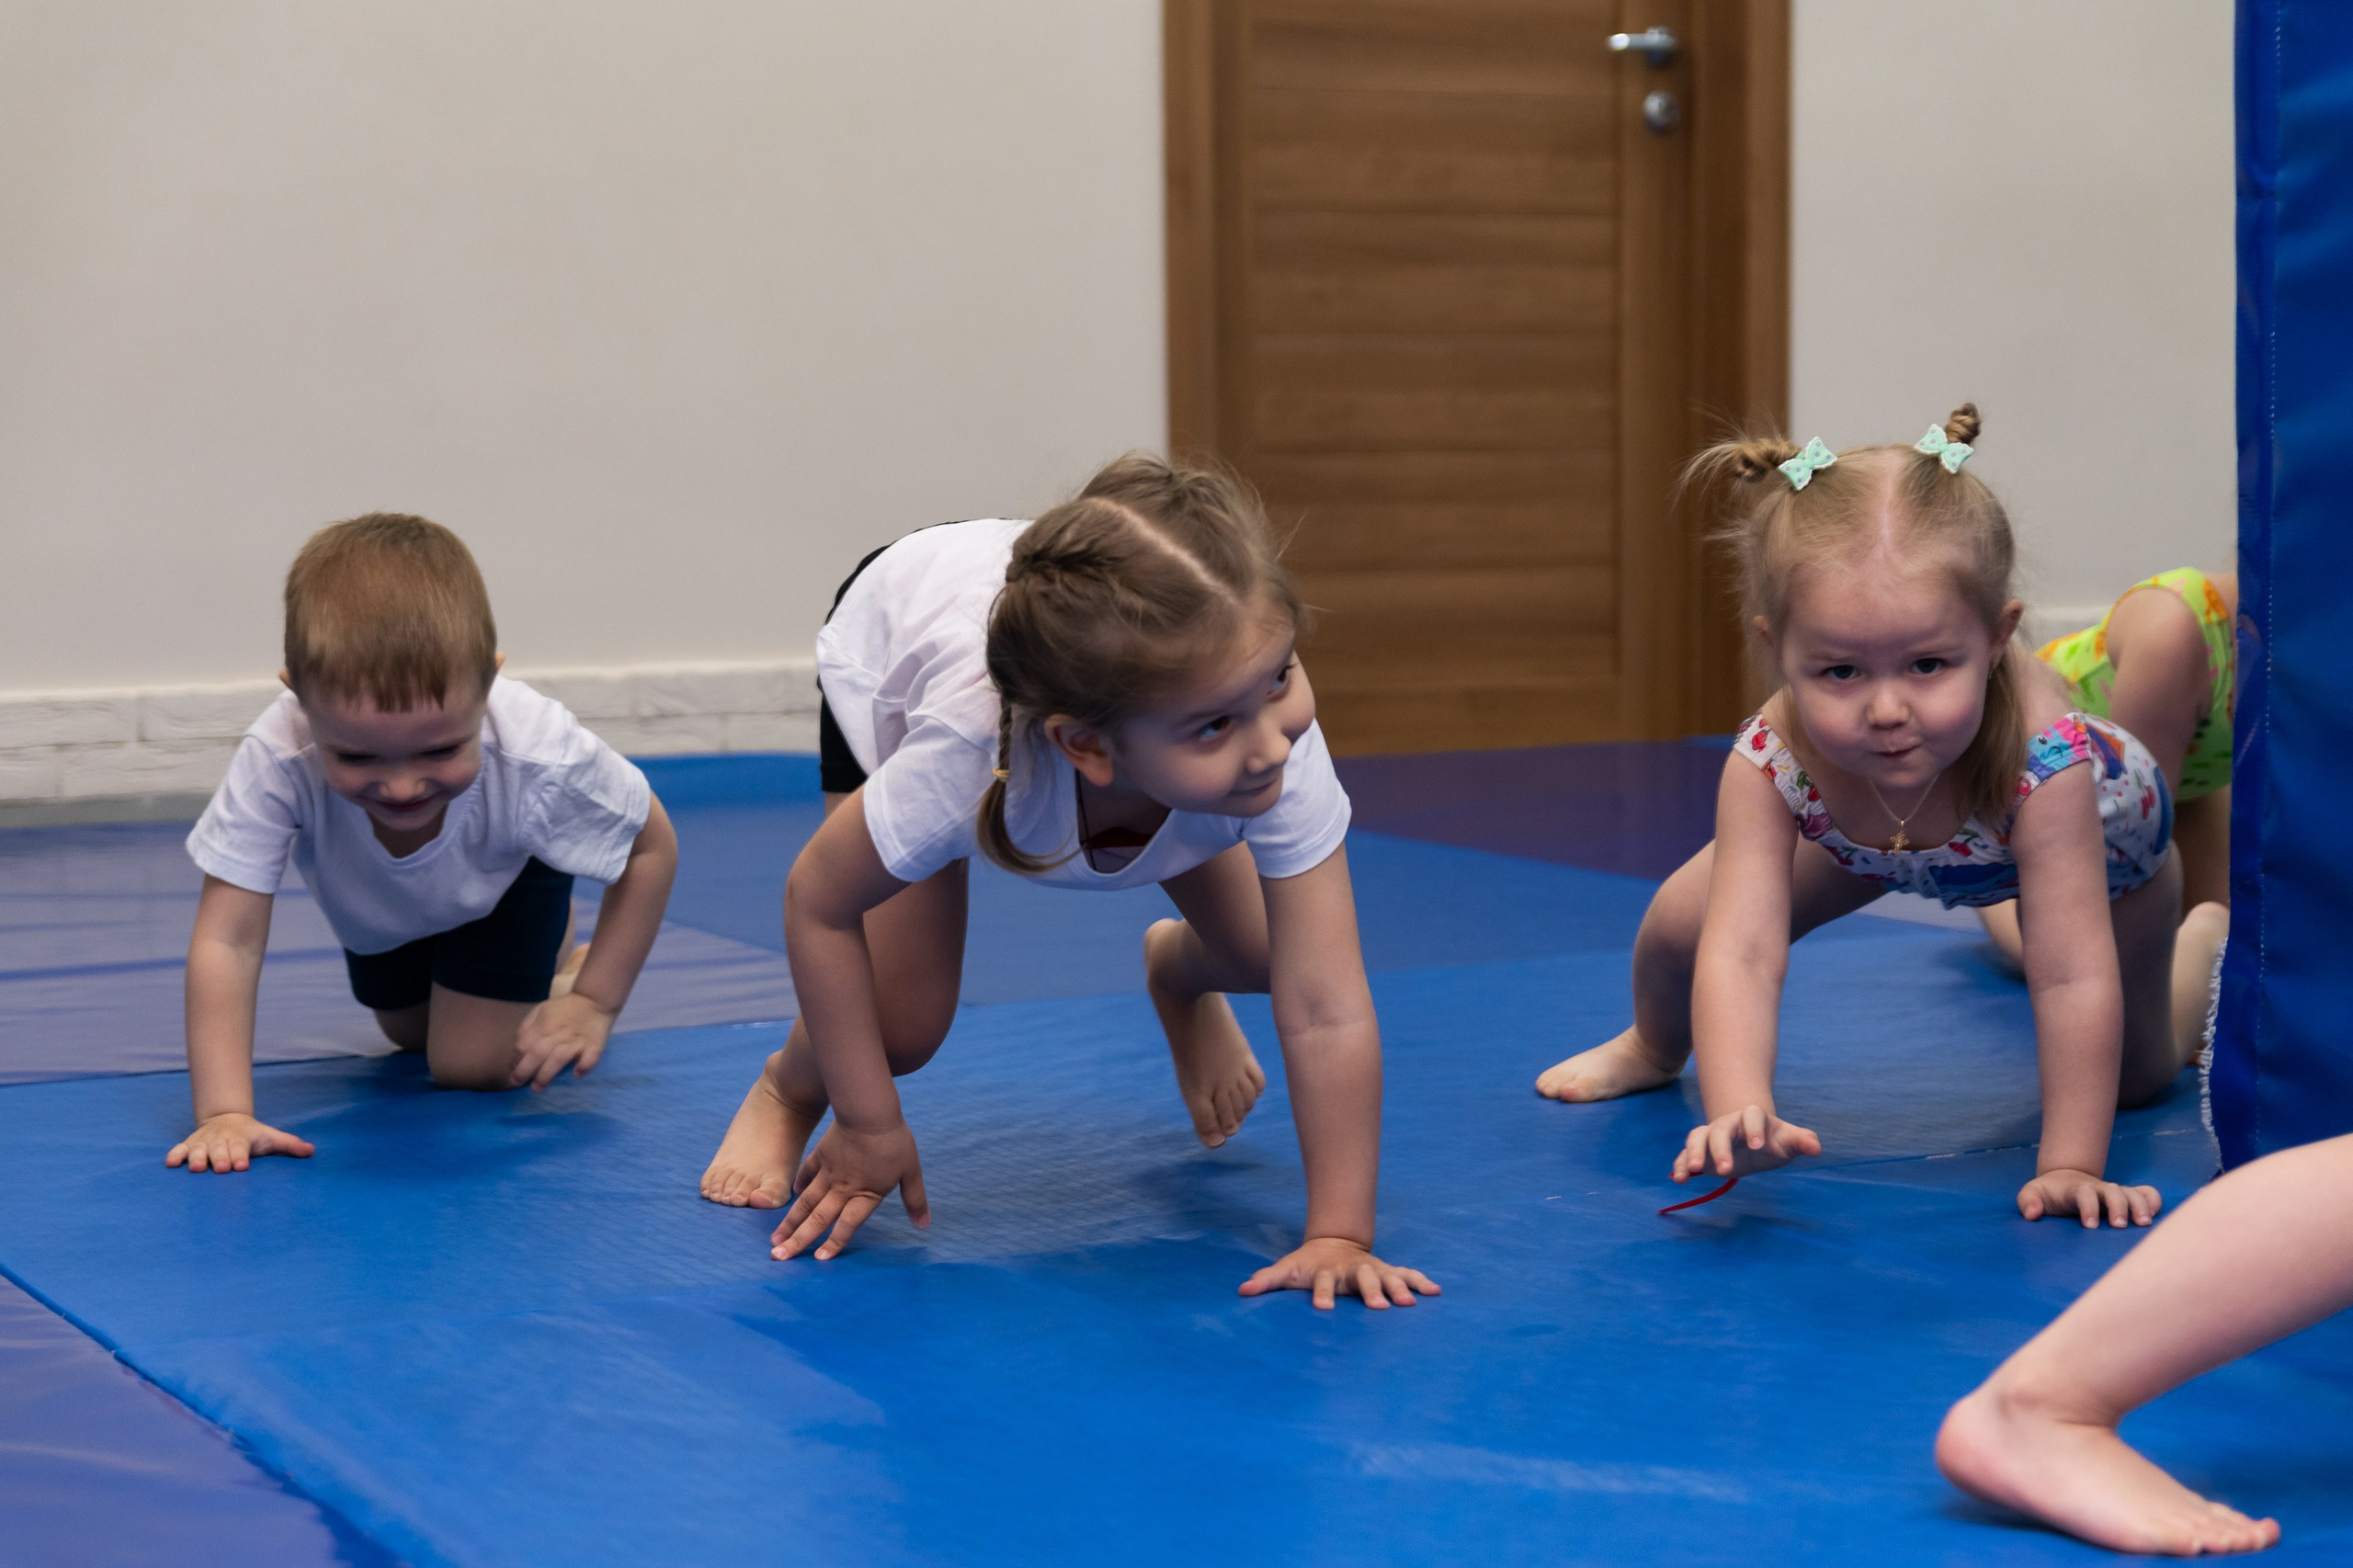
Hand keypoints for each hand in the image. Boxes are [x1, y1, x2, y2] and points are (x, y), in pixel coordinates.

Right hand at [166, 1112, 314, 1171]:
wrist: (226, 1119)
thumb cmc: (251, 1135)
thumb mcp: (270, 1137)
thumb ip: (289, 1144)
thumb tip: (311, 1151)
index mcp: (240, 1138)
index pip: (241, 1147)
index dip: (240, 1156)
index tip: (242, 1166)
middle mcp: (220, 1140)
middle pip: (219, 1149)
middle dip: (220, 1158)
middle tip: (223, 1168)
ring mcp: (203, 1143)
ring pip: (197, 1150)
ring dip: (196, 1158)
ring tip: (196, 1169)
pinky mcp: (188, 1145)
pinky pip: (179, 1150)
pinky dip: (174, 1156)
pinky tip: (170, 1164)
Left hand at [511, 991, 616, 1089]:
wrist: (595, 999)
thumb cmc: (565, 1008)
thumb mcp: (541, 1010)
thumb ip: (527, 1027)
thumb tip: (518, 1049)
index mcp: (543, 1024)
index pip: (523, 1045)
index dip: (515, 1060)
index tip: (513, 1071)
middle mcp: (558, 1032)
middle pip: (538, 1053)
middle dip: (525, 1070)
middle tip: (518, 1083)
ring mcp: (577, 1039)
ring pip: (559, 1057)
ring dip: (547, 1074)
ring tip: (539, 1087)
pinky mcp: (595, 1044)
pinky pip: (590, 1057)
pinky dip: (584, 1065)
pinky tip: (577, 1073)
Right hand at [770, 1119, 929, 1260]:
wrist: (868, 1112)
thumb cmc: (893, 1142)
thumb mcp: (911, 1171)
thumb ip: (915, 1199)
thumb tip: (924, 1225)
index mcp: (865, 1194)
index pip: (847, 1225)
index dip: (834, 1243)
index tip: (818, 1259)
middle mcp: (842, 1188)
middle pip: (818, 1219)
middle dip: (798, 1240)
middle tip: (779, 1257)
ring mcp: (828, 1172)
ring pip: (806, 1202)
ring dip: (790, 1222)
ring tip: (775, 1239)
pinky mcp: (820, 1155)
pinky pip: (806, 1173)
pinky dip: (799, 1184)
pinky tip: (792, 1194)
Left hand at [1238, 1236, 1439, 1310]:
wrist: (1334, 1243)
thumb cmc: (1308, 1264)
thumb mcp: (1287, 1269)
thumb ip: (1267, 1280)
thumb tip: (1242, 1290)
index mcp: (1327, 1272)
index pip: (1324, 1282)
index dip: (1323, 1294)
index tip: (1322, 1308)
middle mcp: (1353, 1270)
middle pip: (1363, 1279)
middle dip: (1371, 1292)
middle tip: (1380, 1308)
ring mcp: (1373, 1269)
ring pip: (1389, 1277)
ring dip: (1400, 1288)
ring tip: (1411, 1303)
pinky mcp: (1388, 1272)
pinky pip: (1407, 1275)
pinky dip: (1421, 1281)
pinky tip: (1436, 1291)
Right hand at [1672, 1104, 1821, 1182]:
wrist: (1752, 1139)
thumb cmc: (1773, 1140)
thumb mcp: (1789, 1141)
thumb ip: (1802, 1141)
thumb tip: (1816, 1149)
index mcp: (1753, 1118)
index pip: (1752, 1116)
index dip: (1754, 1128)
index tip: (1758, 1146)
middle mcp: (1728, 1124)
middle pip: (1720, 1130)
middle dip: (1720, 1148)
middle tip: (1725, 1169)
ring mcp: (1711, 1136)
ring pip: (1697, 1138)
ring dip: (1692, 1153)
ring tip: (1692, 1171)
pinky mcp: (1700, 1153)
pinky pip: (1685, 1155)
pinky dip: (1680, 1165)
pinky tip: (1680, 1179)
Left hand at [2017, 1168, 2160, 1227]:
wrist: (2064, 1181)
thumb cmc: (2049, 1194)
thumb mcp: (2032, 1193)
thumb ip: (2028, 1201)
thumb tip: (2032, 1213)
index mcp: (2076, 1189)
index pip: (2084, 1193)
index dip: (2088, 1207)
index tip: (2090, 1226)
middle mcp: (2099, 1189)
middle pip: (2113, 1190)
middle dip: (2118, 1206)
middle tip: (2119, 1226)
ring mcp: (2115, 1192)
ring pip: (2133, 1192)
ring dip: (2140, 1205)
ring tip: (2144, 1224)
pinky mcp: (2127, 1198)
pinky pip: (2147, 1193)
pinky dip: (2154, 1200)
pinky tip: (2155, 1215)